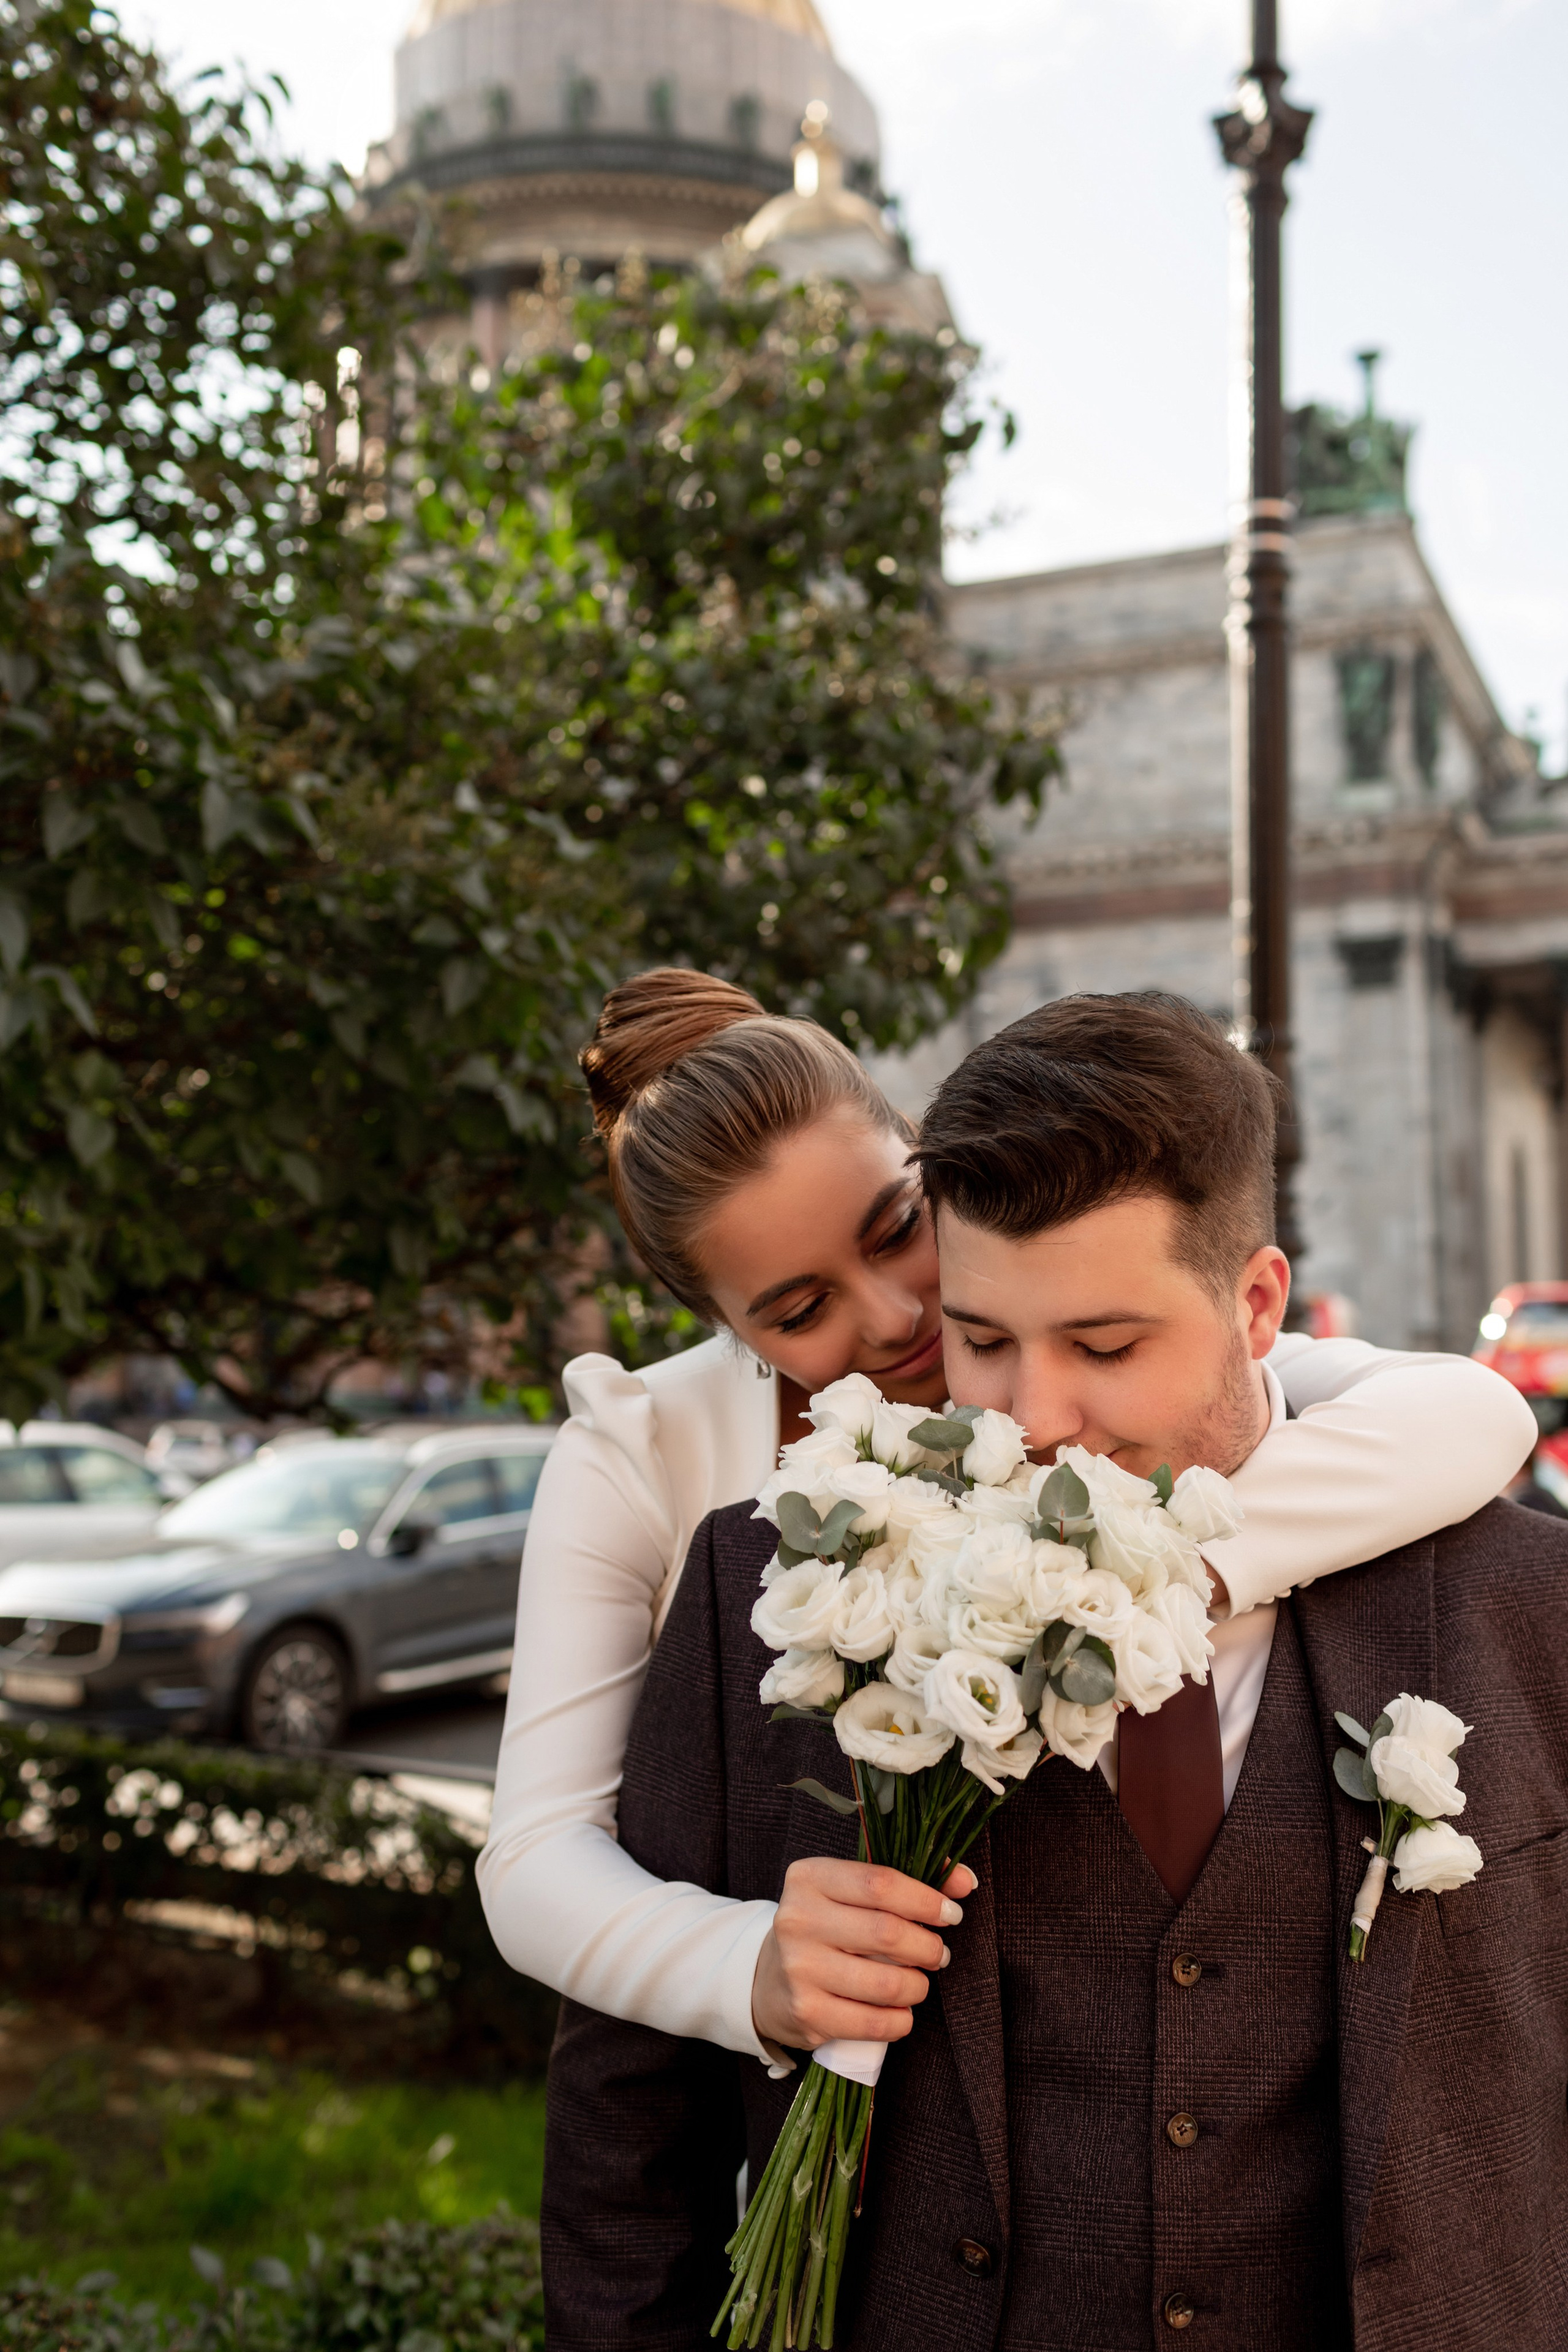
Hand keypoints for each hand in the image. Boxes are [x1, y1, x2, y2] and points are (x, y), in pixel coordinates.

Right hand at [750, 1856, 977, 2050]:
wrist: (769, 1980)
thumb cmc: (826, 1928)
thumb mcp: (852, 1894)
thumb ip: (910, 1882)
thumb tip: (965, 1881)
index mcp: (809, 1878)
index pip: (880, 1883)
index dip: (925, 1899)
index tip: (950, 1913)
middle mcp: (797, 1919)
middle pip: (887, 1932)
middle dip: (928, 1947)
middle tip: (939, 1954)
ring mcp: (799, 1969)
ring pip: (886, 1982)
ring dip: (918, 1985)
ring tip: (918, 1982)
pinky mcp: (807, 2013)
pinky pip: (874, 2023)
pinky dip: (901, 2020)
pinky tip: (901, 2011)